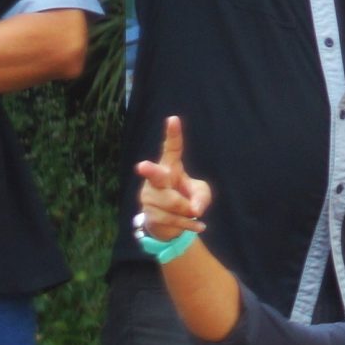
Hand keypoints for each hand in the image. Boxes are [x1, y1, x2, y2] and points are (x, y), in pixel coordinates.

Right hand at [134, 115, 214, 240]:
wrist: (168, 225)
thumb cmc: (186, 199)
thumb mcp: (201, 194)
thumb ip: (202, 196)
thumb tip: (194, 209)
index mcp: (170, 167)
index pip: (172, 149)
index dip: (173, 135)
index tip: (173, 119)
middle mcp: (156, 180)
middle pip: (155, 175)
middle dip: (149, 171)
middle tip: (142, 166)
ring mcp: (149, 197)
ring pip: (174, 204)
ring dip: (188, 212)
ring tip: (191, 212)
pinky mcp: (149, 215)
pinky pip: (174, 220)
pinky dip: (190, 224)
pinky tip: (199, 225)